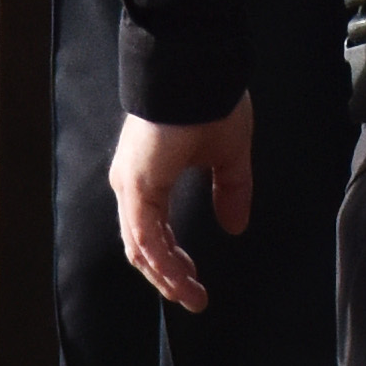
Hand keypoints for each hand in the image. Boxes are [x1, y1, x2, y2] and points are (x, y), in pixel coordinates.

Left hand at [109, 98, 256, 316]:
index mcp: (149, 177)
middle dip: (168, 277)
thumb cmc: (209, 100)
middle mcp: (133, 183)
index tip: (196, 283)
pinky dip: (162, 262)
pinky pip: (145, 236)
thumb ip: (229, 192)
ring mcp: (131, 184)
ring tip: (191, 297)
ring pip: (141, 247)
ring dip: (166, 277)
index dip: (174, 261)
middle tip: (194, 298)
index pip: (154, 232)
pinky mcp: (136, 184)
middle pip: (142, 246)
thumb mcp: (227, 155)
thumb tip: (235, 227)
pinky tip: (181, 278)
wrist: (196, 67)